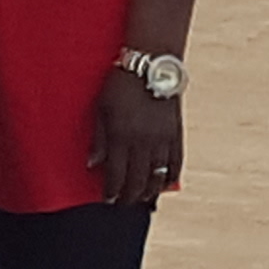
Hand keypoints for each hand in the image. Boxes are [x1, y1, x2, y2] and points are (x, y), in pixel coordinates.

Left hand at [90, 72, 184, 205]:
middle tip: (122, 203)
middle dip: (128, 196)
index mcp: (121, 136)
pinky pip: (176, 162)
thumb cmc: (120, 84)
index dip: (111, 191)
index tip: (107, 200)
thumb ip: (98, 138)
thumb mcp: (101, 108)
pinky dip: (170, 176)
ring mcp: (162, 139)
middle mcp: (142, 142)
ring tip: (142, 198)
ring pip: (157, 176)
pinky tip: (165, 184)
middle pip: (137, 180)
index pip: (116, 174)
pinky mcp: (176, 133)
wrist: (151, 65)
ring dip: (149, 191)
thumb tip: (92, 164)